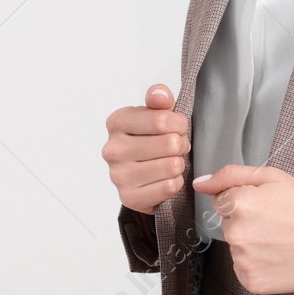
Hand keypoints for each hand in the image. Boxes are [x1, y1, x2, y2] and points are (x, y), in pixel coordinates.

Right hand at [102, 84, 190, 214]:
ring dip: (179, 164)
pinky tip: (167, 178)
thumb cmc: (149, 138)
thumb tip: (161, 96)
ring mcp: (118, 175)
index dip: (179, 124)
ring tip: (172, 161)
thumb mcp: (154, 112)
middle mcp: (112, 149)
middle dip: (181, 144)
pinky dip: (175, 182)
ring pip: (171, 166)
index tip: (178, 127)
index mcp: (116, 122)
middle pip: (169, 143)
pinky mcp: (129, 197)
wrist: (140, 173)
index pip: (161, 119)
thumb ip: (159, 98)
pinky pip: (169, 187)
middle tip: (177, 147)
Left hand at [192, 164, 293, 293]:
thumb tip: (199, 183)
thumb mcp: (272, 177)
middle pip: (227, 224)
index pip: (220, 201)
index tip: (266, 205)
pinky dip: (256, 264)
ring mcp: (243, 261)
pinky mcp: (251, 282)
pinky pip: (243, 268)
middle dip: (245, 221)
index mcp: (238, 204)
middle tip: (276, 222)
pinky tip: (278, 257)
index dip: (244, 200)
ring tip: (280, 240)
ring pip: (235, 247)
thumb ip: (230, 175)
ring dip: (251, 243)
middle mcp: (235, 234)